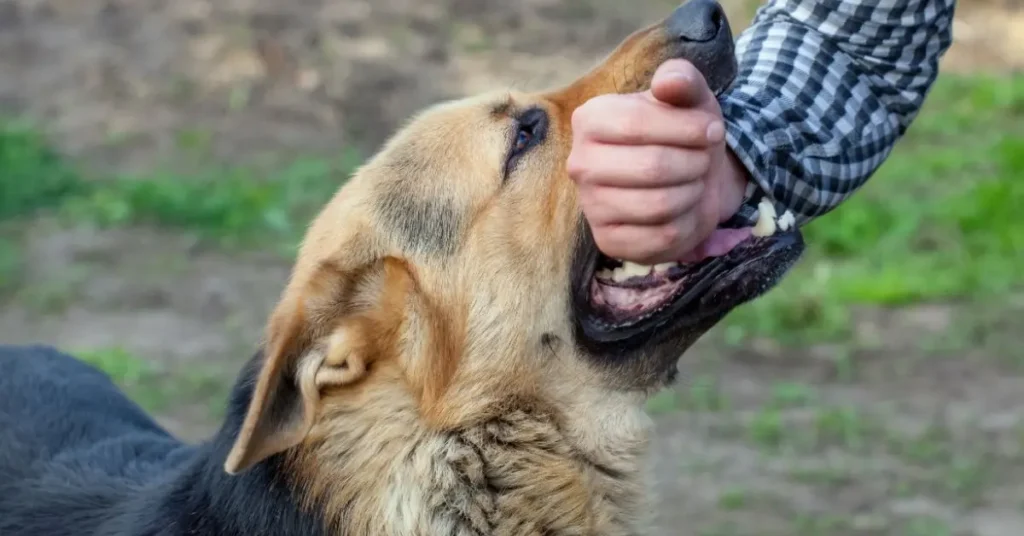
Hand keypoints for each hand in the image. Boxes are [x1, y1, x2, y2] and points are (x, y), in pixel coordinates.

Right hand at [567, 59, 750, 264]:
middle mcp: (581, 164)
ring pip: (659, 205)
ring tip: (693, 181)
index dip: (687, 128)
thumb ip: (682, 79)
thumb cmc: (683, 131)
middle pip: (651, 167)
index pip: (635, 124)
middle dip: (694, 162)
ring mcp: (591, 206)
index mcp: (589, 119)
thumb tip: (668, 83)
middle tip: (703, 159)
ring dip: (693, 192)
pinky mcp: (609, 242)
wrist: (689, 176)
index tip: (713, 130)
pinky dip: (688, 223)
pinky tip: (684, 210)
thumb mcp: (689, 96)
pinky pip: (663, 237)